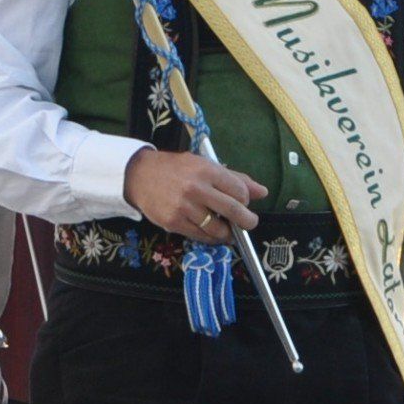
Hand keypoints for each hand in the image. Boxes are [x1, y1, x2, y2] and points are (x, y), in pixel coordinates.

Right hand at [123, 147, 264, 243]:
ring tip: (228, 230)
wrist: (140, 175)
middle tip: (249, 223)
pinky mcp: (174, 223)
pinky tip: (213, 234)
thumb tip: (263, 192)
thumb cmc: (177, 169)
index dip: (246, 200)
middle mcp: (196, 188)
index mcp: (206, 170)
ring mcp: (184, 207)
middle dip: (247, 221)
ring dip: (227, 233)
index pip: (239, 191)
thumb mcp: (205, 165)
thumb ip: (234, 178)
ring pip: (217, 229)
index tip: (243, 203)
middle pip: (233, 211)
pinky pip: (200, 237)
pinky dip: (211, 238)